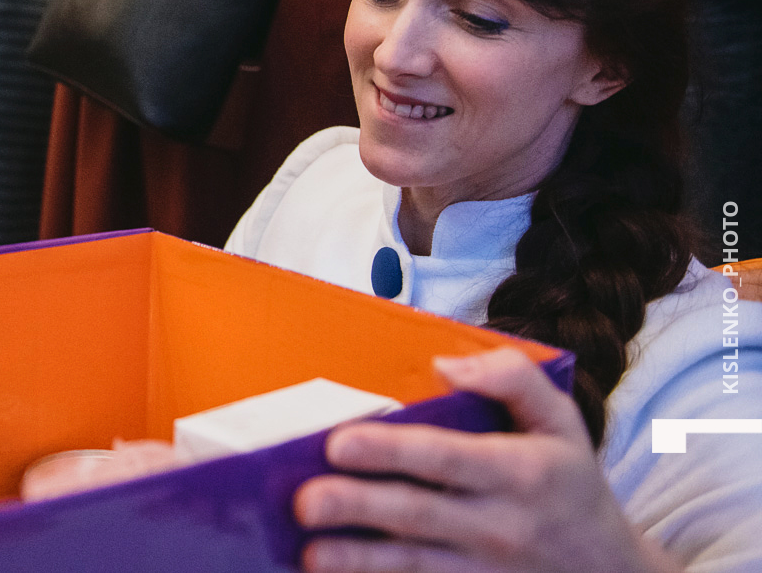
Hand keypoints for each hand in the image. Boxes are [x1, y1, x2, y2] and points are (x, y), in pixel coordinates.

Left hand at [295, 348, 681, 572]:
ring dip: (357, 561)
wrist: (611, 570)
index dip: (390, 451)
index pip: (445, 456)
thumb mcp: (562, 419)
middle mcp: (500, 525)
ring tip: (309, 553)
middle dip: (357, 507)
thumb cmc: (569, 481)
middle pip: (418, 514)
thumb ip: (511, 377)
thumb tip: (444, 365)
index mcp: (519, 471)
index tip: (338, 443)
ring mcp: (484, 569)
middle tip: (304, 501)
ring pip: (413, 564)